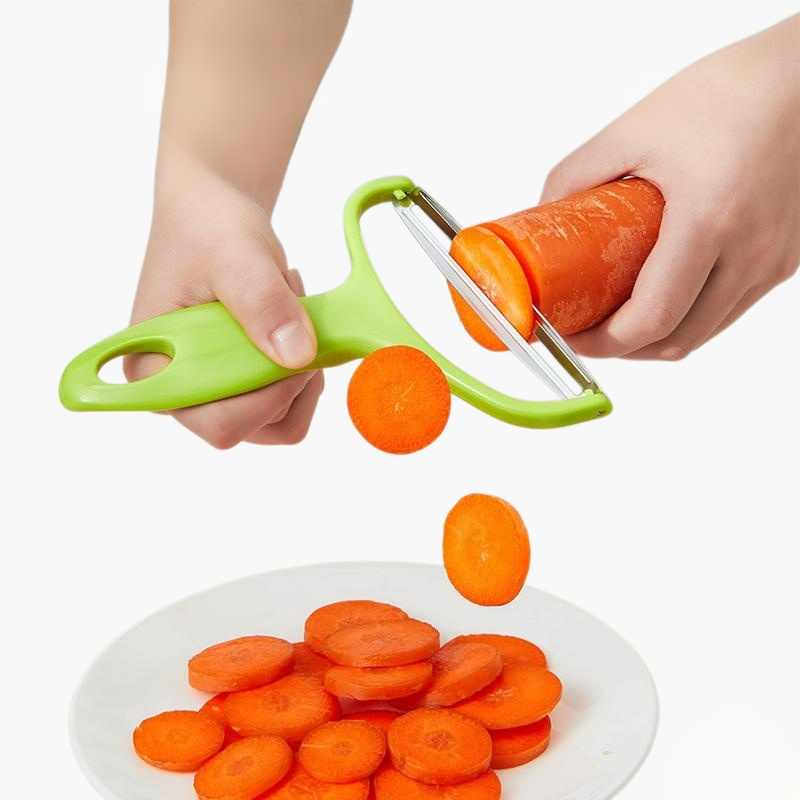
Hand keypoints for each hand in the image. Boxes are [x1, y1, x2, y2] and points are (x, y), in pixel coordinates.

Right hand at [125, 146, 322, 447]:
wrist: (212, 218)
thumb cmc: (206, 229)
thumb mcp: (236, 255)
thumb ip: (263, 303)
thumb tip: (297, 356)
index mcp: (155, 371)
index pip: (219, 423)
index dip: (268, 394)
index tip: (292, 340)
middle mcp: (181, 395)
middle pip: (258, 427)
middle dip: (289, 371)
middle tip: (289, 308)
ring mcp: (214, 394)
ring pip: (283, 419)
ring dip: (301, 366)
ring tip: (286, 307)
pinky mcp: (242, 387)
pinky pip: (292, 400)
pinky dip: (305, 365)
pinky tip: (289, 321)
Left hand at [541, 14, 798, 359]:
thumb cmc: (729, 92)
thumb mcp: (634, 129)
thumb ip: (577, 175)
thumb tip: (543, 215)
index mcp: (710, 222)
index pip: (651, 320)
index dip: (603, 343)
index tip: (570, 335)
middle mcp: (750, 252)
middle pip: (677, 341)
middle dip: (623, 348)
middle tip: (585, 329)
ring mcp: (774, 260)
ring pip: (705, 332)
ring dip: (655, 338)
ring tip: (616, 317)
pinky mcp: (785, 258)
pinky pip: (729, 308)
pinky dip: (688, 316)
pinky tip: (660, 294)